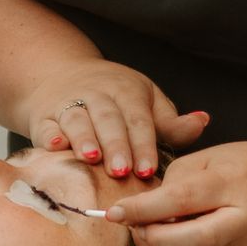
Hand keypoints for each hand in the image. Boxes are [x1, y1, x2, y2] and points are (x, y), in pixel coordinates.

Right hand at [15, 64, 209, 182]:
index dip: (143, 144)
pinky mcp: (43, 116)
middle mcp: (97, 94)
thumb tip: (202, 122)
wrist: (60, 74)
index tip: (148, 169)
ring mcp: (68, 103)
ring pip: (77, 119)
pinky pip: (46, 126)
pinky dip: (50, 136)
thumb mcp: (145, 101)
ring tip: (91, 159)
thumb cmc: (114, 96)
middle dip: (116, 145)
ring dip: (84, 138)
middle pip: (108, 119)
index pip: (138, 119)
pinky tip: (55, 148)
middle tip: (122, 171)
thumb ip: (170, 122)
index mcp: (126, 91)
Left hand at [107, 139, 246, 245]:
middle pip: (190, 243)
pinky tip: (164, 241)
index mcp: (235, 184)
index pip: (182, 200)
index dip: (144, 209)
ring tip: (144, 231)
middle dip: (151, 239)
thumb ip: (178, 179)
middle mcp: (242, 222)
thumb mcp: (213, 156)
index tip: (114, 212)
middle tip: (131, 226)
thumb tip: (145, 207)